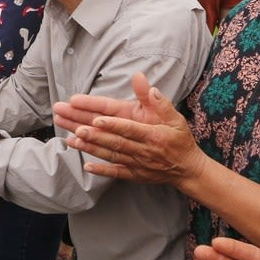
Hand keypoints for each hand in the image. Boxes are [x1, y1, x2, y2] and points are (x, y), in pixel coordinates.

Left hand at [52, 72, 206, 186]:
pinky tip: (85, 166)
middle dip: (91, 133)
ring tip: (71, 140)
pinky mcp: (134, 174)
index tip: (95, 120)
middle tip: (72, 126)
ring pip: (111, 155)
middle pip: (113, 141)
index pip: (129, 129)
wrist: (188, 169)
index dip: (112, 125)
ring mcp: (137, 164)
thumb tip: (149, 86)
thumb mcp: (176, 118)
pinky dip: (101, 170)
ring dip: (90, 148)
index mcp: (153, 135)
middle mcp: (143, 150)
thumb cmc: (180, 140)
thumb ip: (161, 103)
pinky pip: (116, 172)